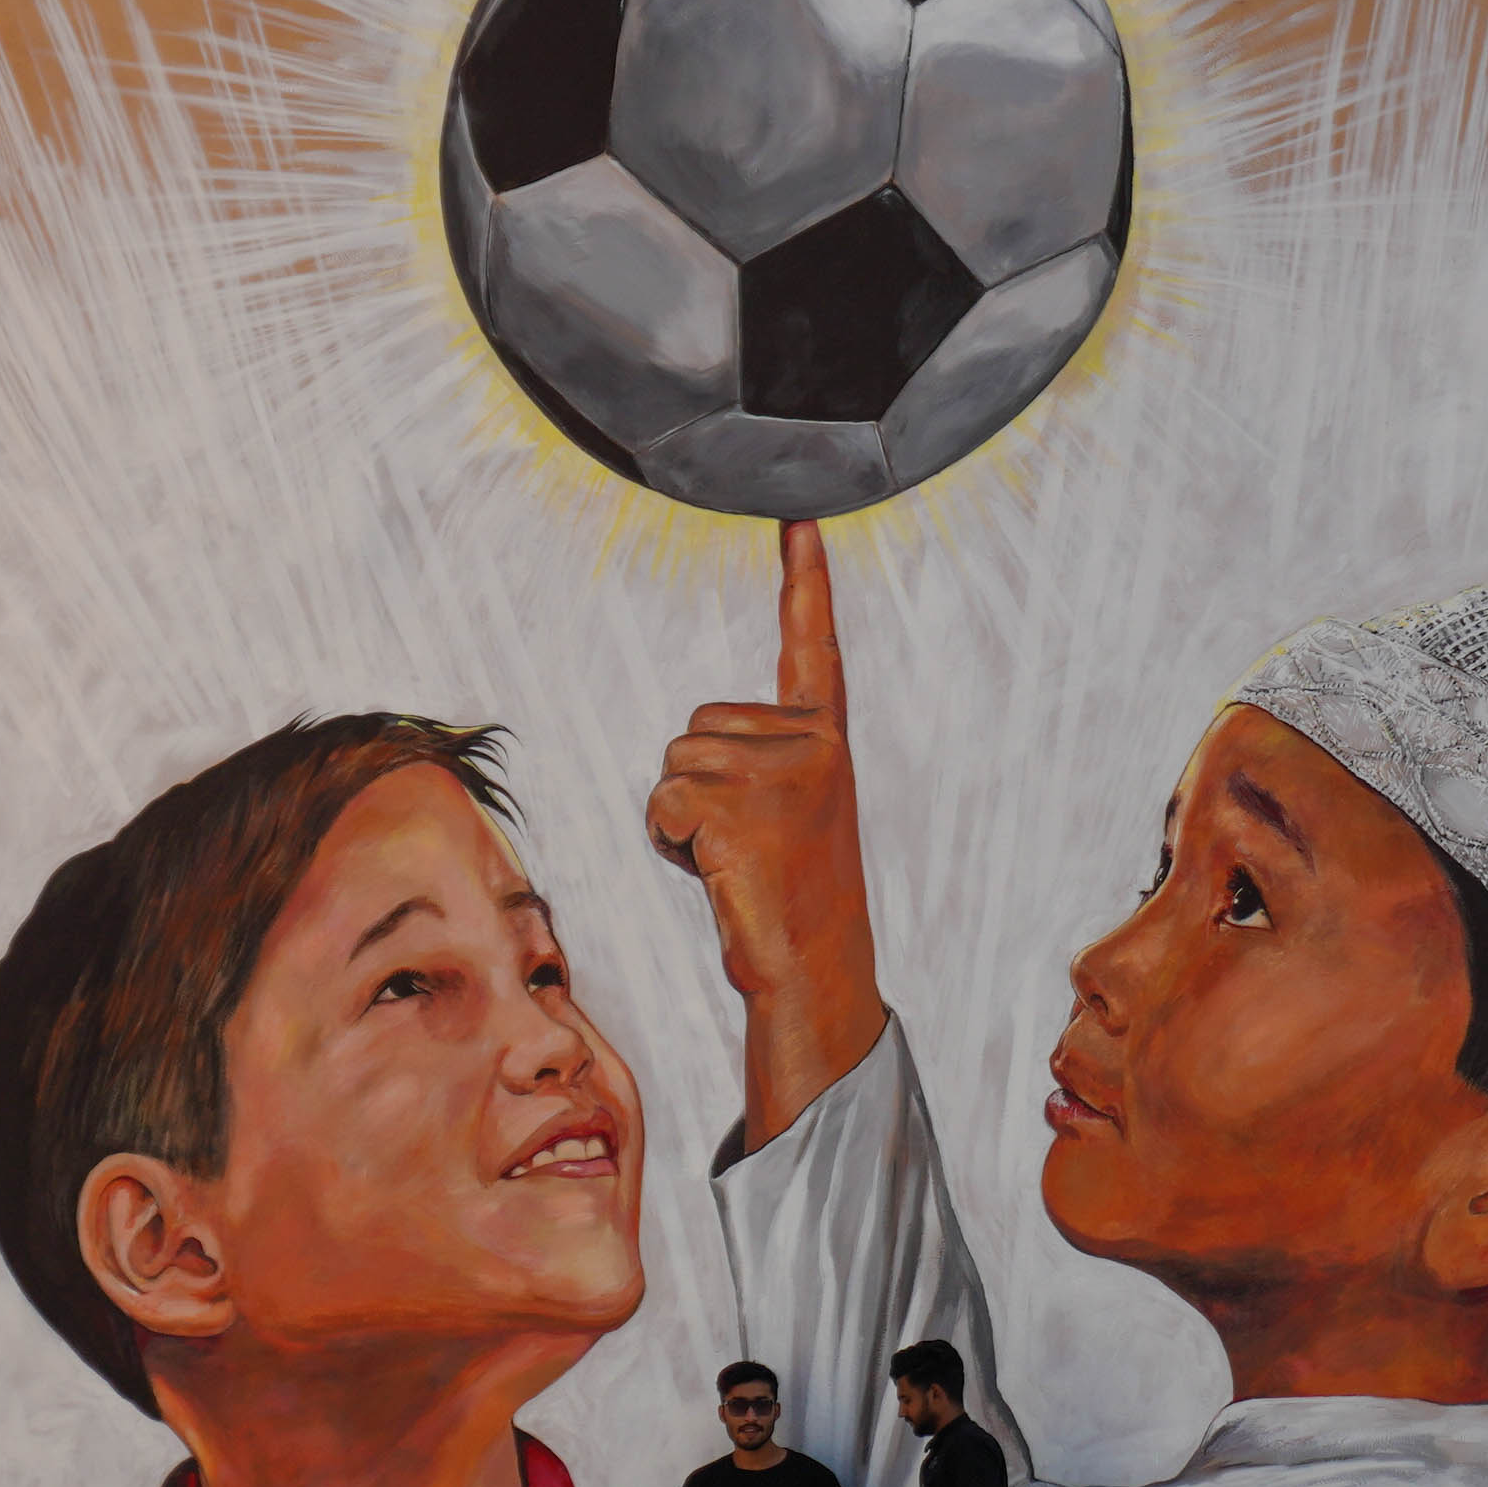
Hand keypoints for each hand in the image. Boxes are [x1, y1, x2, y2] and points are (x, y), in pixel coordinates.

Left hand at [647, 520, 887, 1145]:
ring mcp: (780, 775)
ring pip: (671, 761)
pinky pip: (661, 801)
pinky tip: (719, 873)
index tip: (799, 516)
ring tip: (735, 861)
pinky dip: (669, 841)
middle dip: (696, 783)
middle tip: (746, 844)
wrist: (817, 970)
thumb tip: (690, 762)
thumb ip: (760, 761)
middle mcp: (812, 743)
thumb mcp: (792, 810)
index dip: (805, 578)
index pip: (812, 643)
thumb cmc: (792, 895)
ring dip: (680, 817)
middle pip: (694, 724)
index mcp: (826, 737)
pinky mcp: (741, 810)